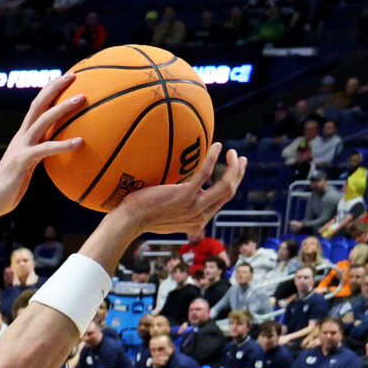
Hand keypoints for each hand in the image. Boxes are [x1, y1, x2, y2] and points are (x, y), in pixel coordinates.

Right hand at [0, 73, 90, 214]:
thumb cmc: (8, 190)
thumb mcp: (27, 168)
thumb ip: (40, 156)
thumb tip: (58, 154)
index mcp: (22, 138)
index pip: (36, 107)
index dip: (49, 91)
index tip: (64, 78)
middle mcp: (20, 138)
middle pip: (38, 105)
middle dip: (54, 88)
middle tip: (73, 75)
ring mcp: (20, 148)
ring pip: (42, 120)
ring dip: (62, 108)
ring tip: (81, 98)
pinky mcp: (22, 161)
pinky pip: (46, 149)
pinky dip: (63, 144)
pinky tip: (80, 142)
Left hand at [100, 144, 248, 245]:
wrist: (128, 222)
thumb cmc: (141, 217)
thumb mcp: (166, 219)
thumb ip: (179, 213)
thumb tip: (182, 201)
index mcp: (198, 221)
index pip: (222, 202)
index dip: (232, 184)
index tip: (235, 170)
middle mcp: (200, 216)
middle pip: (229, 193)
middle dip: (237, 174)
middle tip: (239, 158)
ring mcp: (193, 207)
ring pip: (226, 186)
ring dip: (233, 168)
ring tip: (231, 152)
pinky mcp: (184, 196)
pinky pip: (206, 173)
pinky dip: (214, 158)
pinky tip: (217, 146)